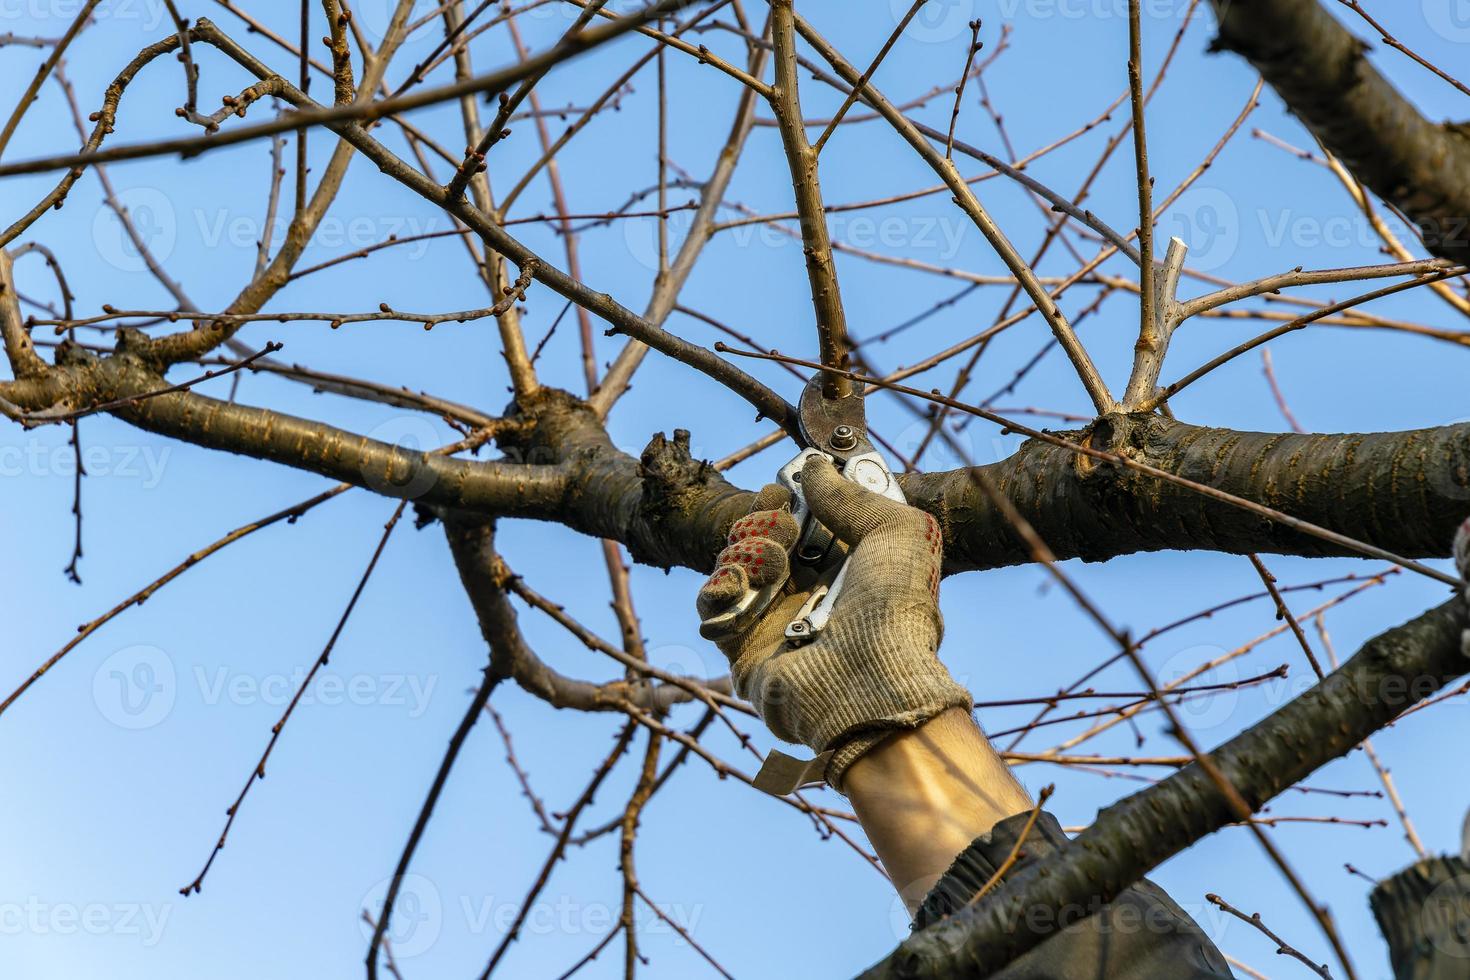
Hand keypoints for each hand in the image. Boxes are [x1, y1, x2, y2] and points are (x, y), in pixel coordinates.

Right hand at [697, 455, 972, 790]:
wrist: (866, 684)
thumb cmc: (895, 610)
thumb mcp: (898, 533)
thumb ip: (853, 494)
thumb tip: (814, 469)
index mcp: (846, 564)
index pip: (803, 518)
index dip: (788, 497)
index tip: (786, 488)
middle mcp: (808, 588)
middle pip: (761, 534)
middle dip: (764, 520)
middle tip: (784, 526)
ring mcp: (773, 616)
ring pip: (734, 561)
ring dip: (747, 549)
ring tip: (774, 562)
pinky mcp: (742, 645)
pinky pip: (712, 604)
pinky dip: (718, 586)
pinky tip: (739, 584)